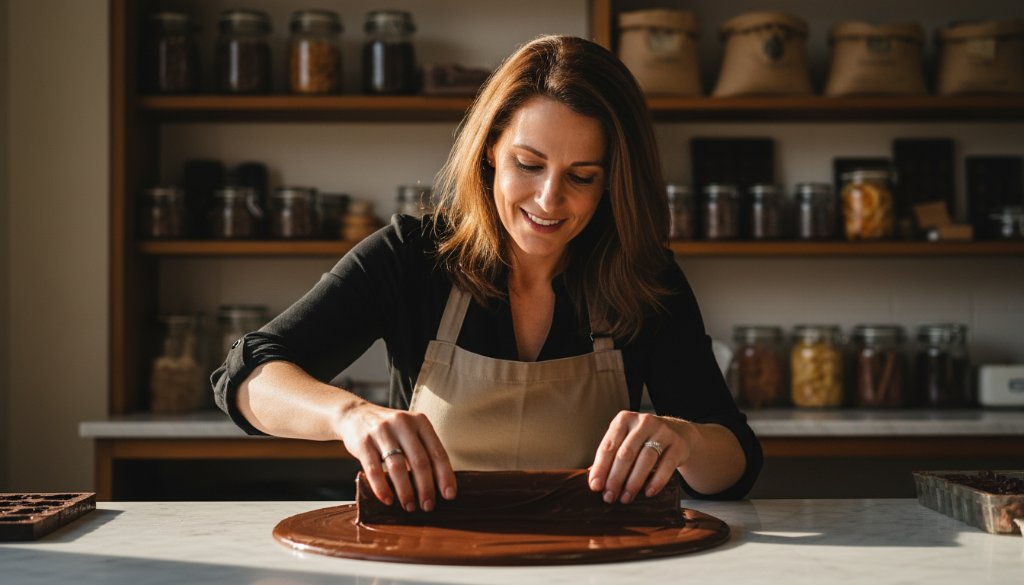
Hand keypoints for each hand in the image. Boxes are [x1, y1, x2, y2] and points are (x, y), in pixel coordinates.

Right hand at [336, 401, 456, 511]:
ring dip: (405, 491)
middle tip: (428, 506)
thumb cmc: (390, 431)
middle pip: (419, 461)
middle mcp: (402, 423)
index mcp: (420, 421)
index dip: (445, 475)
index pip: (437, 452)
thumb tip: (439, 485)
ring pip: (397, 466)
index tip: (449, 495)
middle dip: (426, 487)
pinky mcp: (363, 442)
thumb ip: (423, 450)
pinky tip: (388, 500)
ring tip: (410, 506)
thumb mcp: (410, 431)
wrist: (354, 415)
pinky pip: (374, 469)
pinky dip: (382, 488)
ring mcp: (382, 432)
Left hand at [587, 411, 693, 503]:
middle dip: (615, 478)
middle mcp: (643, 422)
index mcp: (624, 420)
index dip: (601, 468)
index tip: (595, 487)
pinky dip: (656, 481)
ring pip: (645, 460)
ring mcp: (662, 432)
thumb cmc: (643, 440)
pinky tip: (648, 493)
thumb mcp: (626, 440)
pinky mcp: (678, 444)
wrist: (679, 432)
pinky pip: (666, 465)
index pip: (608, 446)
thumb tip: (593, 479)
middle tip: (609, 497)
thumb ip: (610, 456)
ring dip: (633, 482)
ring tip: (625, 498)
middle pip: (626, 454)